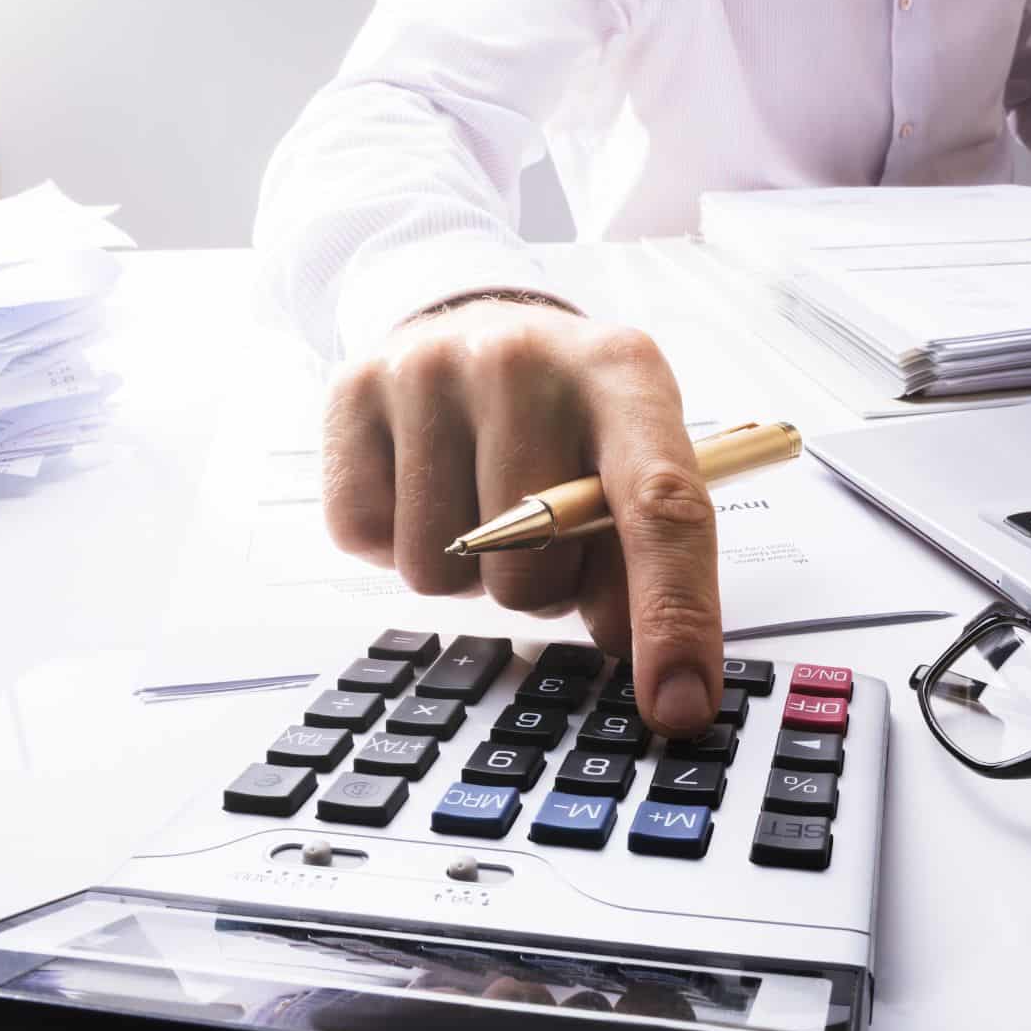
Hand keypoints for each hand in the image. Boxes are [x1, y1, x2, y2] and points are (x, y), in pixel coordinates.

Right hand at [322, 299, 722, 736]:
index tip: (678, 707)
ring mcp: (429, 369)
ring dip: (466, 570)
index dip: (673, 616)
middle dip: (538, 584)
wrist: (471, 324)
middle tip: (537, 529)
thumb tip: (633, 656)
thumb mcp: (629, 459)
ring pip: (441, 574)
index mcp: (624, 374)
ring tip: (480, 497)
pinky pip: (367, 544)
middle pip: (532, 569)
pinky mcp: (351, 392)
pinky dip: (394, 542)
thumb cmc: (569, 415)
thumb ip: (645, 560)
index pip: (661, 508)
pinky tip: (422, 482)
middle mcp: (526, 360)